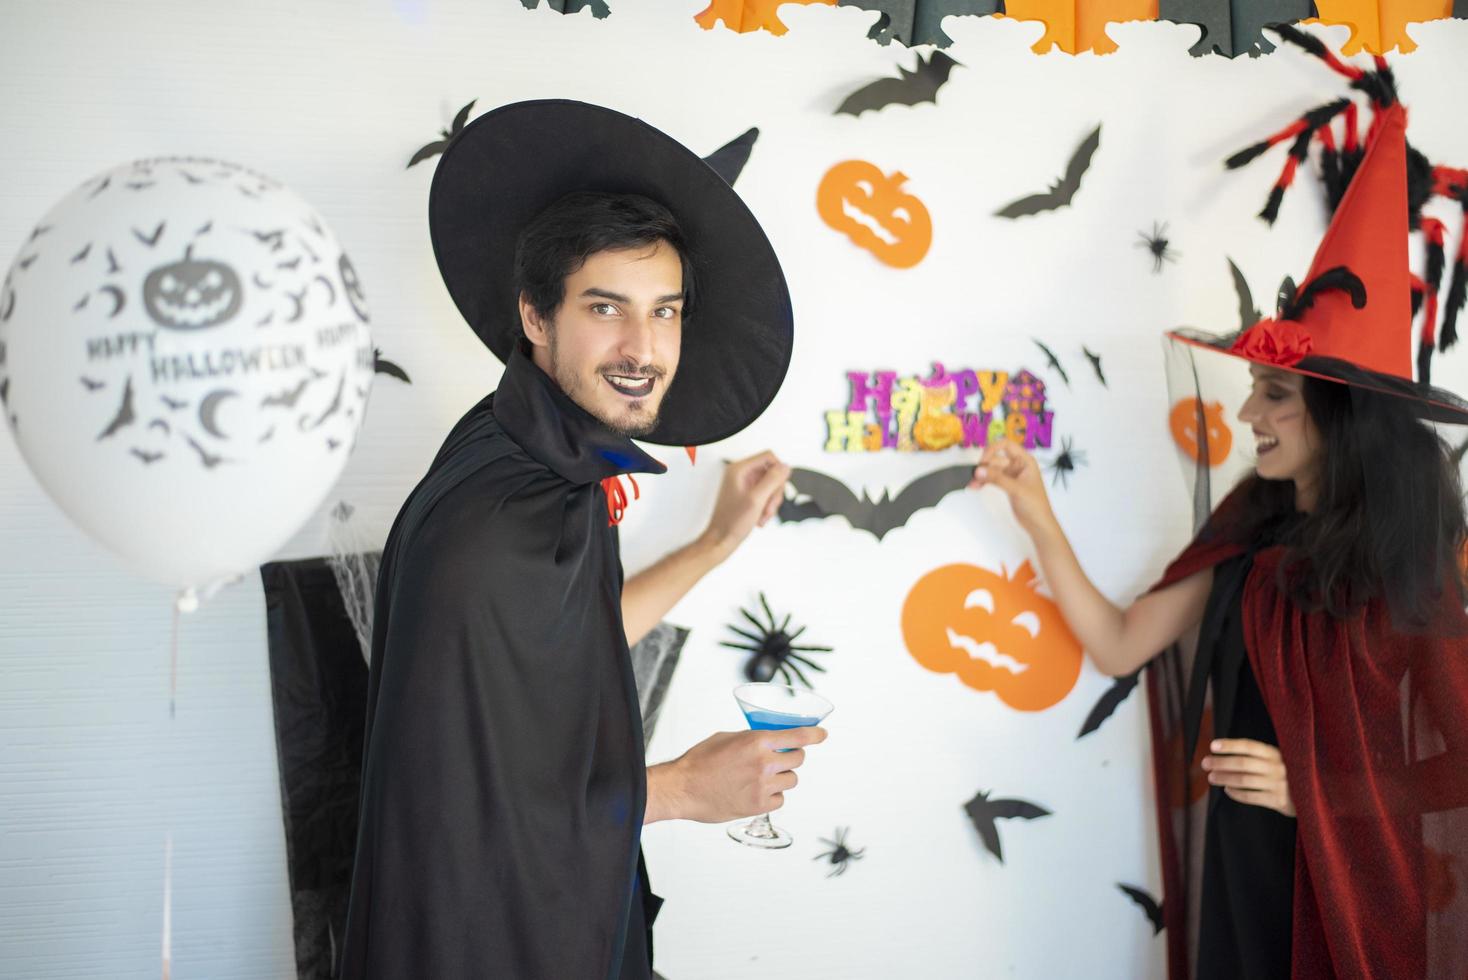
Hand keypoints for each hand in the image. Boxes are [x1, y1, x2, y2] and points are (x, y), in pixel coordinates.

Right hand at [662, 726, 826, 823]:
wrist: (683, 788)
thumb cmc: (700, 762)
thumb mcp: (727, 738)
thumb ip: (751, 739)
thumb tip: (768, 741)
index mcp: (757, 741)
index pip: (798, 735)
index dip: (815, 734)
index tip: (822, 734)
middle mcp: (764, 763)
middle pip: (799, 759)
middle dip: (792, 757)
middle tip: (781, 759)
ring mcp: (763, 786)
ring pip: (791, 780)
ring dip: (782, 778)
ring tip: (761, 778)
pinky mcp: (759, 805)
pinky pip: (780, 800)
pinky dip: (772, 796)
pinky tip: (755, 792)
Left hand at [699, 451, 790, 560]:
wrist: (721, 540)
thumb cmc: (731, 523)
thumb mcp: (756, 499)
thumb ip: (772, 480)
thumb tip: (785, 466)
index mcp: (739, 470)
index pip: (768, 457)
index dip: (779, 471)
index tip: (779, 487)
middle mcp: (740, 474)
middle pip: (771, 473)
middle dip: (774, 492)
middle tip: (769, 507)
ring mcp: (743, 485)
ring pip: (770, 486)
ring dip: (771, 502)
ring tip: (763, 516)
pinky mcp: (746, 495)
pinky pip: (765, 495)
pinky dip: (766, 507)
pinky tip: (760, 518)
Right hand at [968, 441, 1055, 536]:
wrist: (1038, 524)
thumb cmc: (1036, 505)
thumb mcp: (1016, 489)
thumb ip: (997, 479)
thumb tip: (980, 470)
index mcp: (1025, 461)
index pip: (1006, 445)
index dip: (993, 449)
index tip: (983, 460)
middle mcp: (1018, 465)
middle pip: (996, 458)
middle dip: (984, 466)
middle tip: (975, 476)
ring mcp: (1011, 475)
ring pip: (992, 470)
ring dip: (982, 475)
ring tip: (972, 483)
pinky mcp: (1006, 485)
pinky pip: (992, 479)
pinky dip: (984, 482)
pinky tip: (976, 486)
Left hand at [1203, 738, 1295, 816]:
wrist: (1315, 796)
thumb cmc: (1288, 774)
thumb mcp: (1277, 760)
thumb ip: (1258, 756)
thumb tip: (1223, 752)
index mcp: (1276, 753)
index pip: (1249, 746)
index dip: (1230, 745)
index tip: (1213, 745)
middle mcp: (1278, 767)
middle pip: (1243, 763)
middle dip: (1221, 763)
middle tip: (1205, 763)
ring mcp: (1279, 784)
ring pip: (1244, 780)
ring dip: (1225, 778)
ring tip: (1211, 777)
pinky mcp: (1279, 801)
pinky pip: (1251, 797)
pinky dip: (1237, 794)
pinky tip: (1227, 790)